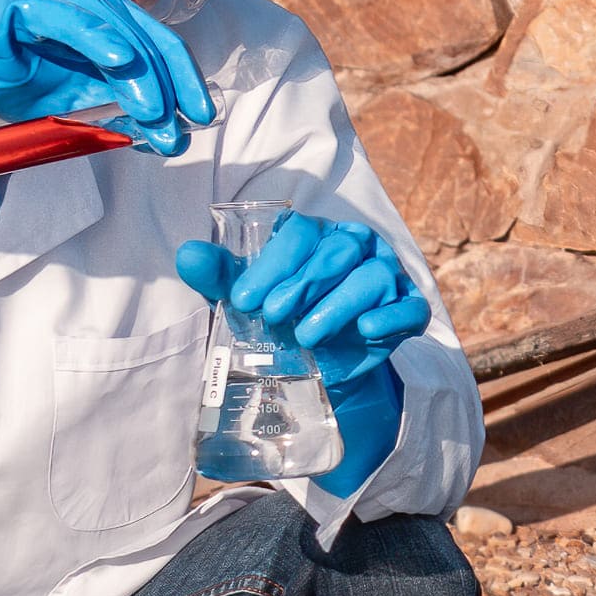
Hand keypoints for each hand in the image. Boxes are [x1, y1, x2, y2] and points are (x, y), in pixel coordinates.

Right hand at [0, 0, 214, 145]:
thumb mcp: (36, 101)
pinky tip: (120, 65)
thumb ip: (85, 104)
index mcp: (64, 24)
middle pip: (129, 22)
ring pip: (100, 15)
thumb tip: (147, 124)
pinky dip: (92, 37)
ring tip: (163, 103)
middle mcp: (52, 3)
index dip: (170, 74)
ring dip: (137, 60)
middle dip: (168, 69)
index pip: (133, 39)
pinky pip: (55, 15)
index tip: (196, 113)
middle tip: (196, 112)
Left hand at [172, 209, 436, 376]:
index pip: (300, 234)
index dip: (274, 266)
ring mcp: (387, 274)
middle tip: (274, 317)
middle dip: (304, 284)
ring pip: (371, 278)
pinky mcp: (408, 308)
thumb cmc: (285, 316)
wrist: (323, 362)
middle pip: (336, 252)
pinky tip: (366, 330)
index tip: (247, 301)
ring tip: (308, 336)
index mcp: (318, 234)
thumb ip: (221, 275)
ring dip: (338, 306)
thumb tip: (187, 254)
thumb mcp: (249, 296)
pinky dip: (390, 318)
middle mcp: (357, 245)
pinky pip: (409, 306)